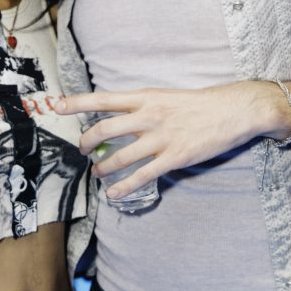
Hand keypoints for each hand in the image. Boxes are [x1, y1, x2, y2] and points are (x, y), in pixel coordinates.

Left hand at [55, 82, 285, 198]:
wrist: (233, 110)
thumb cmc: (200, 103)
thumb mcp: (166, 96)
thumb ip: (143, 106)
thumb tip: (121, 116)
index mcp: (146, 96)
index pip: (103, 98)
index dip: (77, 102)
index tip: (56, 105)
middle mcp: (149, 115)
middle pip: (104, 129)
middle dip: (87, 143)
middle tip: (83, 151)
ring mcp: (161, 138)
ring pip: (119, 156)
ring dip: (102, 169)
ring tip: (97, 174)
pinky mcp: (174, 158)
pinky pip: (142, 176)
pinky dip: (124, 187)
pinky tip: (114, 194)